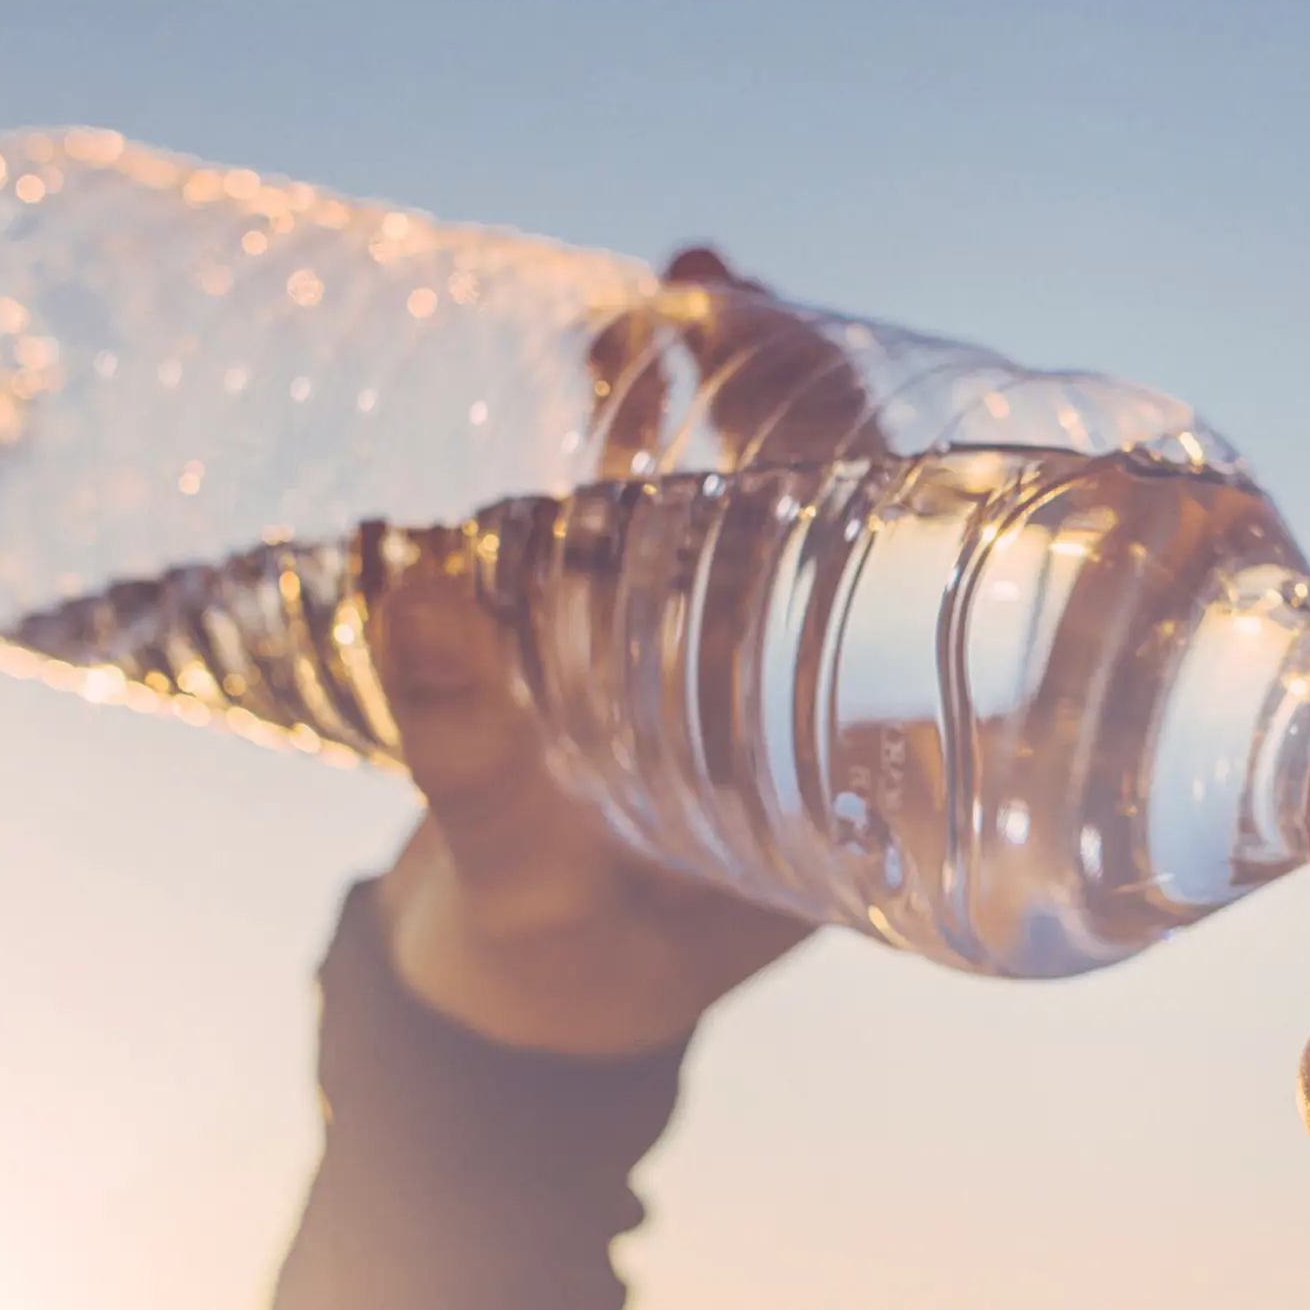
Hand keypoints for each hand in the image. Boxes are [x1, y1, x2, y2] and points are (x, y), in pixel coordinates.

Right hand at [371, 249, 820, 1055]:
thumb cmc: (555, 978)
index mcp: (841, 747)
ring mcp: (717, 656)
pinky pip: (650, 518)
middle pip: (827, 500)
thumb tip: (409, 586)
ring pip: (739, 490)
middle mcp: (800, 687)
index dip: (875, 452)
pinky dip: (632, 433)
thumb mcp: (521, 878)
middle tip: (714, 288)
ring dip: (707, 388)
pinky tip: (607, 344)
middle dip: (784, 386)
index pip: (899, 562)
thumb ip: (470, 757)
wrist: (507, 1021)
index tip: (827, 360)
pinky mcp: (632, 644)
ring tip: (664, 292)